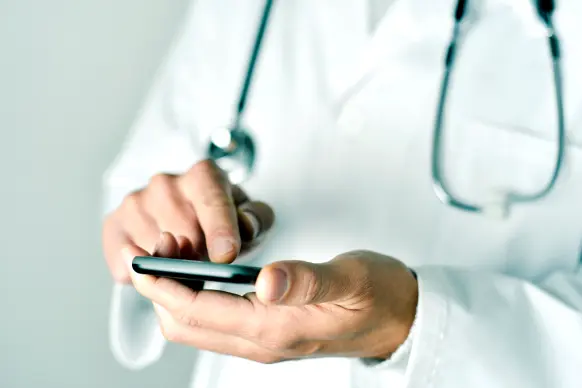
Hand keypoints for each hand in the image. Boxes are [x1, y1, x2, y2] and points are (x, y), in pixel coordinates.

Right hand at [102, 160, 274, 282]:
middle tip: (209, 269)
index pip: (212, 201)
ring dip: (174, 270)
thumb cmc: (224, 220)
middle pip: (185, 232)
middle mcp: (166, 182)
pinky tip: (162, 268)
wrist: (187, 216)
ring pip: (156, 251)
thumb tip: (245, 226)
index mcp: (204, 175)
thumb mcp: (250, 217)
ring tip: (187, 266)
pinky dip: (147, 276)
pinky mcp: (113, 225)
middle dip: (201, 258)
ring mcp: (135, 202)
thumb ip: (255, 219)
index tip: (225, 256)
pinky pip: (129, 265)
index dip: (219, 229)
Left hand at [125, 234, 417, 362]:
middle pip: (185, 325)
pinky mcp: (268, 331)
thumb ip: (307, 280)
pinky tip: (202, 270)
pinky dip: (196, 297)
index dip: (163, 285)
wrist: (399, 318)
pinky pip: (216, 320)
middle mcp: (261, 341)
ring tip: (175, 255)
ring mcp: (263, 340)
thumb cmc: (378, 295)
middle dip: (161, 290)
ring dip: (176, 293)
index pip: (196, 311)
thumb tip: (266, 280)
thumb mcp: (349, 279)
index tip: (142, 259)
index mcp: (274, 328)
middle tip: (158, 249)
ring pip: (197, 324)